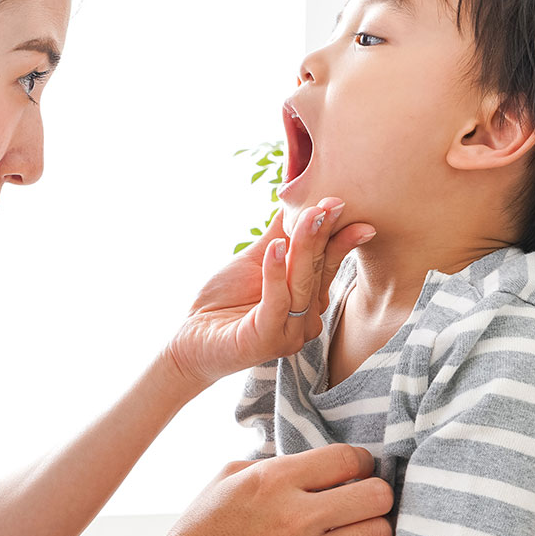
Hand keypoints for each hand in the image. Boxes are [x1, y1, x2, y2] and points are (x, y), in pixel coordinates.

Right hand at [136, 444, 394, 535]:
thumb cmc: (202, 530)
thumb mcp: (228, 477)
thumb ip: (276, 462)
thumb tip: (319, 459)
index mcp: (272, 480)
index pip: (348, 458)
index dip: (360, 462)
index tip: (357, 471)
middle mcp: (293, 517)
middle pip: (376, 494)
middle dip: (375, 494)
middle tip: (364, 502)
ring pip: (378, 534)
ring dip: (373, 530)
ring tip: (357, 532)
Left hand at [163, 198, 374, 388]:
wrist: (192, 338)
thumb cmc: (224, 301)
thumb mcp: (255, 259)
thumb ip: (278, 233)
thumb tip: (296, 194)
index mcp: (308, 300)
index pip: (326, 262)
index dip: (336, 234)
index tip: (342, 204)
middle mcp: (306, 319)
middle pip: (317, 270)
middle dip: (323, 234)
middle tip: (332, 203)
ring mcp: (290, 333)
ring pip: (301, 284)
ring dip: (304, 247)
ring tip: (308, 216)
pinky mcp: (267, 341)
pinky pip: (277, 303)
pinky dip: (276, 274)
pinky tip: (274, 248)